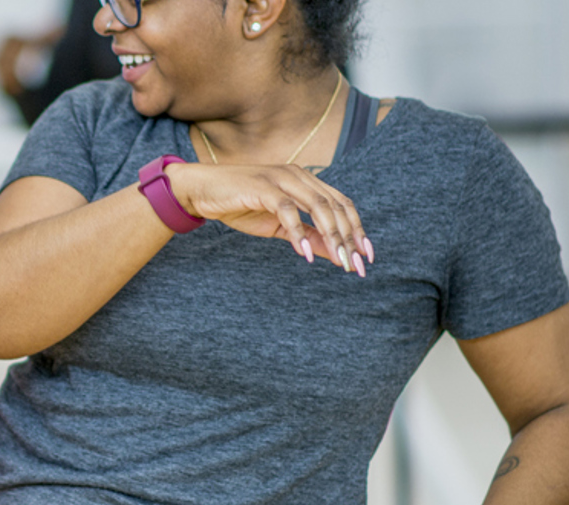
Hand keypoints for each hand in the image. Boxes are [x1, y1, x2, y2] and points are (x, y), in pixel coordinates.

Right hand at [166, 163, 373, 273]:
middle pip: (334, 206)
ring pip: (317, 206)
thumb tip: (334, 253)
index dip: (357, 228)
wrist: (202, 191)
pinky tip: (304, 254)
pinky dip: (298, 231)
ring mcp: (280, 179)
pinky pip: (287, 210)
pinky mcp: (262, 187)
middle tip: (356, 265)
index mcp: (305, 181)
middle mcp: (298, 176)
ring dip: (331, 236)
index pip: (341, 203)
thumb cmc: (240, 205)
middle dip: (349, 237)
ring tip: (340, 261)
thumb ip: (307, 235)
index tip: (366, 255)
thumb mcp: (278, 227)